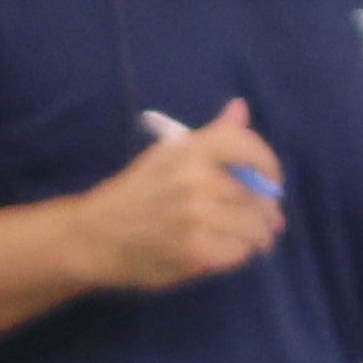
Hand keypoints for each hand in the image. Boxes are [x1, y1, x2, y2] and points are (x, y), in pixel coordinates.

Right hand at [76, 100, 283, 292]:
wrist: (93, 237)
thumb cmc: (136, 195)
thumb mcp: (168, 156)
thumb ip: (212, 137)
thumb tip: (240, 108)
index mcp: (188, 150)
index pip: (248, 147)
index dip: (269, 166)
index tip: (269, 181)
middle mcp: (195, 179)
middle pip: (260, 195)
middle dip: (265, 210)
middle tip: (259, 219)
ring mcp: (196, 216)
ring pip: (256, 226)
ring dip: (257, 235)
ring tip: (243, 236)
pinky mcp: (197, 250)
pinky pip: (240, 252)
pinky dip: (237, 254)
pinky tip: (221, 249)